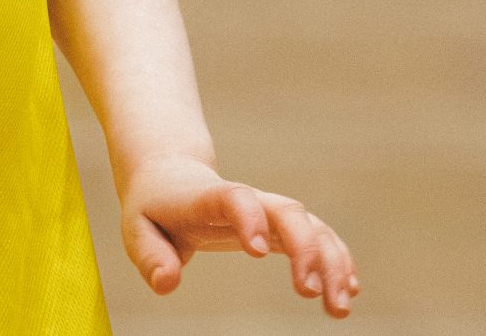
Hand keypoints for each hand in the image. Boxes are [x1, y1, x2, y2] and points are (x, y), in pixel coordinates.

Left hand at [123, 155, 357, 316]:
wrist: (171, 177)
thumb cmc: (154, 210)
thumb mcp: (137, 231)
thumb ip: (150, 256)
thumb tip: (166, 283)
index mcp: (207, 197)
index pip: (234, 197)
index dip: (248, 217)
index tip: (257, 251)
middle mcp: (248, 199)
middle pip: (287, 210)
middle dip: (305, 248)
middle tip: (309, 293)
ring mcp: (268, 210)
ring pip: (311, 225)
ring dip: (331, 262)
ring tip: (340, 308)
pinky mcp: (281, 226)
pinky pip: (318, 237)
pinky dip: (337, 260)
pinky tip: (348, 291)